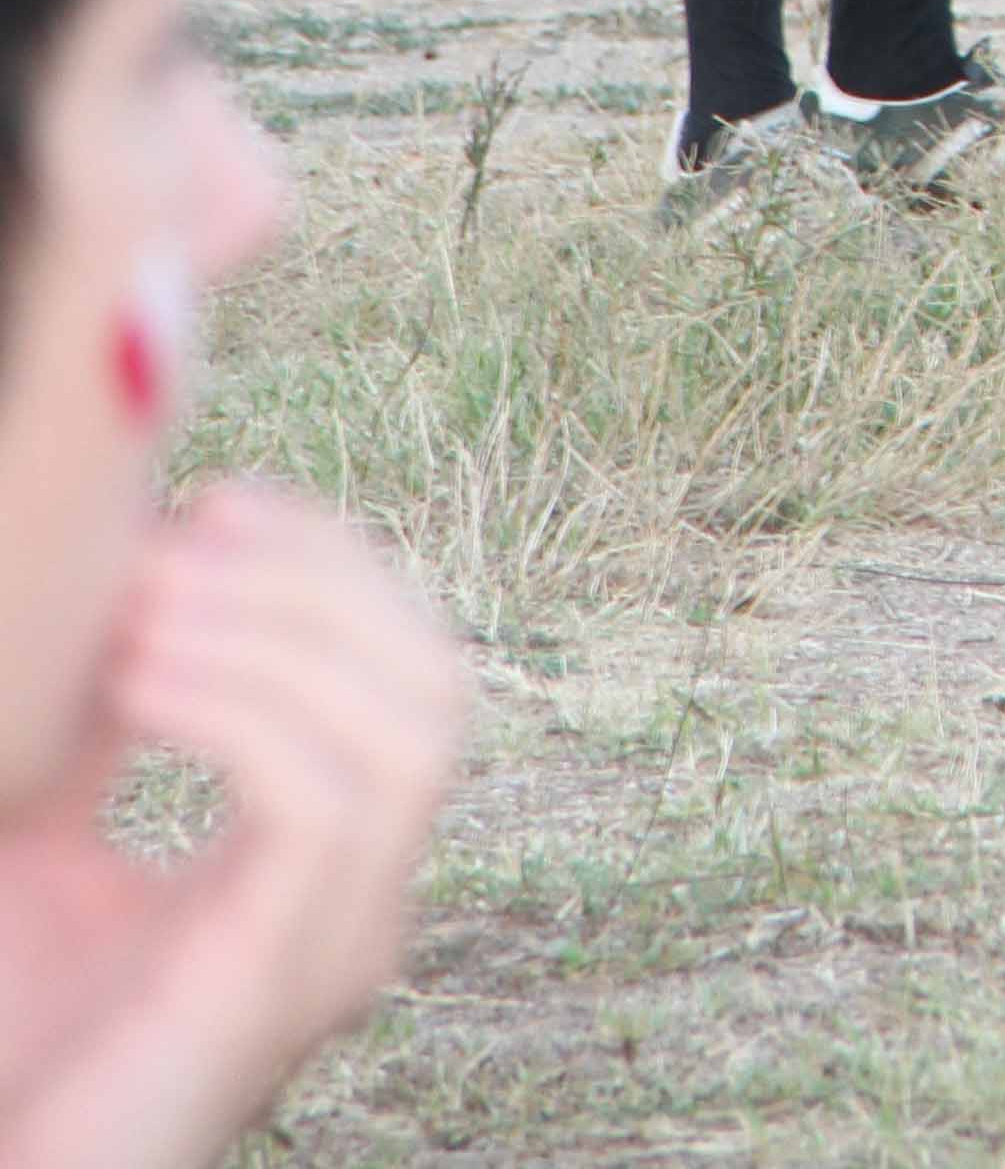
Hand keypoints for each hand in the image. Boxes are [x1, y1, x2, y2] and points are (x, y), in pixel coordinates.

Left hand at [0, 489, 461, 1168]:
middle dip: (314, 573)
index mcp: (324, 871)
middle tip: (175, 541)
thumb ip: (106, 720)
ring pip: (406, 723)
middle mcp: (364, 907)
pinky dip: (240, 708)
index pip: (406, 664)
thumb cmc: (4, 1032)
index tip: (208, 501)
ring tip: (145, 608)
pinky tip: (137, 684)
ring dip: (277, 628)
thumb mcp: (49, 834)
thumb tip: (123, 559)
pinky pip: (322, 801)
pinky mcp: (281, 983)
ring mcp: (338, 951)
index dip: (324, 560)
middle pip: (433, 674)